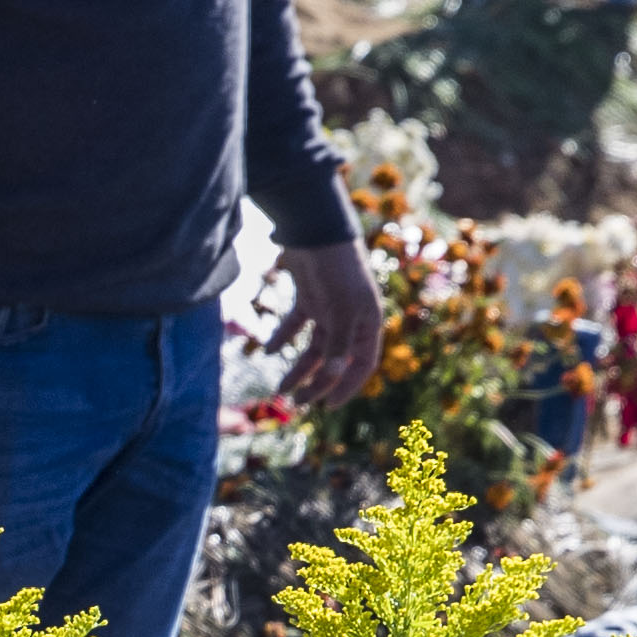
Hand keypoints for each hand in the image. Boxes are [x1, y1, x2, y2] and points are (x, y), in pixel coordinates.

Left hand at [276, 242, 386, 413]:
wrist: (316, 230)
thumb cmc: (337, 270)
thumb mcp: (341, 309)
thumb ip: (336, 342)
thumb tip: (331, 373)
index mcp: (367, 324)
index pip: (361, 364)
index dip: (346, 386)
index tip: (327, 407)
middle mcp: (350, 319)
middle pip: (334, 361)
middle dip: (317, 383)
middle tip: (297, 403)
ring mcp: (329, 309)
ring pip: (313, 347)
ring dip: (298, 368)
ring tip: (280, 388)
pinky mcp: (308, 297)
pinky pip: (295, 325)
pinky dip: (282, 338)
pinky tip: (268, 351)